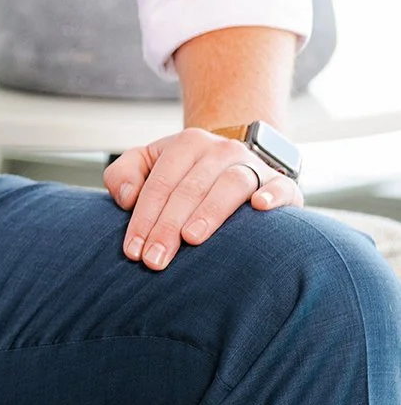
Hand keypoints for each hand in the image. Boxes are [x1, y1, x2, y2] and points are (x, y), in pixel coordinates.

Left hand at [104, 125, 303, 270]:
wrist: (234, 162)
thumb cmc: (184, 173)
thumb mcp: (149, 165)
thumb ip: (124, 174)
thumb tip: (127, 197)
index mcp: (187, 144)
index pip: (160, 183)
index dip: (143, 217)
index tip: (133, 251)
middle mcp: (221, 150)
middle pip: (190, 188)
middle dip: (168, 226)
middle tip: (155, 260)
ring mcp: (253, 165)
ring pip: (230, 184)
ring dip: (210, 211)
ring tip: (191, 238)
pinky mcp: (281, 184)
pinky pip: (279, 186)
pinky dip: (271, 195)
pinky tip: (259, 208)